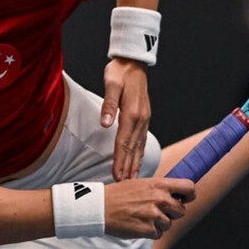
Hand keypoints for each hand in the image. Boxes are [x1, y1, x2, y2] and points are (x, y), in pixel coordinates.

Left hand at [101, 57, 151, 179]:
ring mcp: (144, 118)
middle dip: (128, 168)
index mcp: (132, 113)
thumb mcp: (111, 84)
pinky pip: (142, 139)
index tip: (117, 176)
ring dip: (135, 163)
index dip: (120, 161)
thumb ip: (108, 105)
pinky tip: (138, 161)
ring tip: (132, 179)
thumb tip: (105, 124)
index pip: (124, 143)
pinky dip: (140, 153)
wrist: (133, 62)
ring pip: (139, 146)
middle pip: (133, 148)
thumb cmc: (120, 72)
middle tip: (124, 186)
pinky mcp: (144, 117)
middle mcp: (141, 119)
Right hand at [103, 177, 193, 238]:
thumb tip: (176, 194)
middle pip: (181, 210)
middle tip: (155, 211)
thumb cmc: (119, 194)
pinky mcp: (148, 229)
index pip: (189, 188)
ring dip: (159, 224)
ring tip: (142, 217)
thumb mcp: (141, 183)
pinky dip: (150, 232)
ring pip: (169, 224)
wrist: (100, 207)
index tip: (183, 199)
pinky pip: (158, 234)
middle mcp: (159, 198)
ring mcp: (154, 215)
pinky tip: (138, 224)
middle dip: (171, 213)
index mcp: (159, 184)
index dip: (189, 195)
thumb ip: (160, 188)